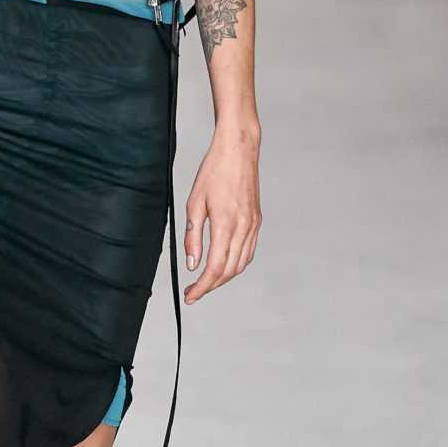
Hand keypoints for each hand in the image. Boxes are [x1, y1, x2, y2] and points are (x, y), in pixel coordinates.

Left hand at [183, 126, 260, 301]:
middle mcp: (244, 228)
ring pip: (241, 264)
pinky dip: (236, 264)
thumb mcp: (194, 202)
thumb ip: (193, 236)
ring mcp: (253, 225)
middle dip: (211, 286)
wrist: (239, 150)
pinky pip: (249, 252)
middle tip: (194, 291)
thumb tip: (192, 264)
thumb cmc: (215, 171)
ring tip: (206, 281)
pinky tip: (224, 264)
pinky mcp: (257, 221)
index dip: (202, 287)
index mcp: (226, 224)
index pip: (215, 268)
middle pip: (229, 271)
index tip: (190, 296)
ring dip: (224, 277)